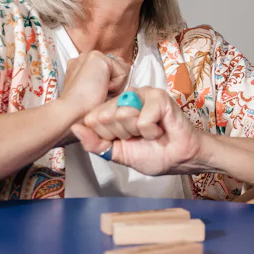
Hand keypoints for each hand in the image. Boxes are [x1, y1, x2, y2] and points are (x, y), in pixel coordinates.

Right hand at [54, 52, 129, 142]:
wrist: (70, 114)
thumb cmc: (83, 111)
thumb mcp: (97, 95)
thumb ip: (107, 82)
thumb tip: (120, 77)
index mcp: (82, 66)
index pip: (111, 70)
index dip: (111, 86)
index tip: (97, 96)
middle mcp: (86, 57)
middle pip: (118, 69)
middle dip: (114, 85)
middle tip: (97, 94)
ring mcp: (91, 55)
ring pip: (122, 71)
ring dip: (115, 87)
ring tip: (98, 92)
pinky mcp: (99, 58)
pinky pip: (123, 73)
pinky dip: (116, 86)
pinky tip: (99, 90)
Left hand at [70, 87, 206, 175]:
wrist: (180, 159)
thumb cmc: (153, 154)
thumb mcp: (117, 153)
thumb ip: (95, 143)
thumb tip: (74, 128)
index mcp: (114, 109)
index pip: (92, 119)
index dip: (107, 136)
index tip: (124, 140)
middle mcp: (126, 98)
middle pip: (104, 117)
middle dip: (121, 134)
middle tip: (138, 137)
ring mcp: (142, 94)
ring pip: (122, 114)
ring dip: (137, 132)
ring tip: (149, 133)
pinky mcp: (158, 97)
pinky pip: (142, 119)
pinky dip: (151, 131)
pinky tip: (161, 129)